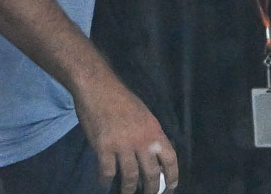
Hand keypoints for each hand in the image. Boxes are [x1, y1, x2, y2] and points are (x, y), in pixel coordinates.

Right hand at [75, 76, 178, 192]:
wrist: (98, 87)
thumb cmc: (121, 99)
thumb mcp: (144, 115)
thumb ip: (150, 135)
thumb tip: (154, 157)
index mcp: (154, 131)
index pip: (170, 159)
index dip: (172, 176)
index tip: (170, 188)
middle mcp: (142, 140)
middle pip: (151, 173)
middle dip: (151, 189)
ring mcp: (122, 145)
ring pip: (130, 177)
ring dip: (128, 190)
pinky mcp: (104, 147)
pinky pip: (107, 172)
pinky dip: (106, 181)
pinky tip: (105, 184)